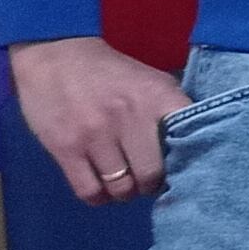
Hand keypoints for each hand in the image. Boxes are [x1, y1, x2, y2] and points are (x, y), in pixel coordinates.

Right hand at [9, 37, 185, 203]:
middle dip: (151, 184)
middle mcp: (129, 116)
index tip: (181, 166)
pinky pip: (90, 192)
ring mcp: (96, 135)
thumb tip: (193, 147)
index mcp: (157, 96)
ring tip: (122, 182)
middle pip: (152, 175)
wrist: (55, 53)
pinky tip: (100, 185)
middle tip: (145, 178)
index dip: (187, 161)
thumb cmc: (108, 72)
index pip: (187, 140)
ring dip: (124, 192)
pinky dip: (98, 196)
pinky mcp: (66, 149)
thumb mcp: (149, 79)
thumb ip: (169, 109)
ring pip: (122, 188)